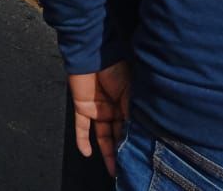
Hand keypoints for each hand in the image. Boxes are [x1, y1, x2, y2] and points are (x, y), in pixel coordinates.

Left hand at [69, 60, 130, 176]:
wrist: (93, 53)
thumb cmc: (115, 68)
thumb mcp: (130, 91)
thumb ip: (132, 112)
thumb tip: (138, 133)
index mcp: (127, 105)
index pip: (131, 128)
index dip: (134, 142)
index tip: (141, 157)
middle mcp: (113, 109)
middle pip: (118, 134)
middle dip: (123, 151)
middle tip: (128, 168)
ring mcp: (98, 109)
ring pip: (103, 135)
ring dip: (107, 152)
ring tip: (114, 168)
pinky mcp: (82, 107)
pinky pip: (81, 127)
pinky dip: (82, 140)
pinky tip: (87, 153)